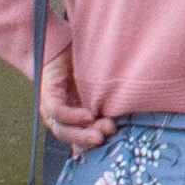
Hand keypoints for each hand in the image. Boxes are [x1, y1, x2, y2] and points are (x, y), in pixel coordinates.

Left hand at [38, 21, 115, 155]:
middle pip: (76, 136)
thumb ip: (111, 91)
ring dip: (82, 135)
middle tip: (111, 134)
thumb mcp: (101, 78)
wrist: (59, 42)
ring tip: (100, 135)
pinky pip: (58, 112)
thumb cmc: (84, 58)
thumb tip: (138, 101)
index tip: (118, 140)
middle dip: (93, 138)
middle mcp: (67, 114)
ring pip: (65, 130)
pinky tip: (88, 116)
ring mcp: (54, 108)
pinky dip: (73, 116)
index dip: (99, 141)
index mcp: (81, 112)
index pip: (87, 133)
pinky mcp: (47, 97)